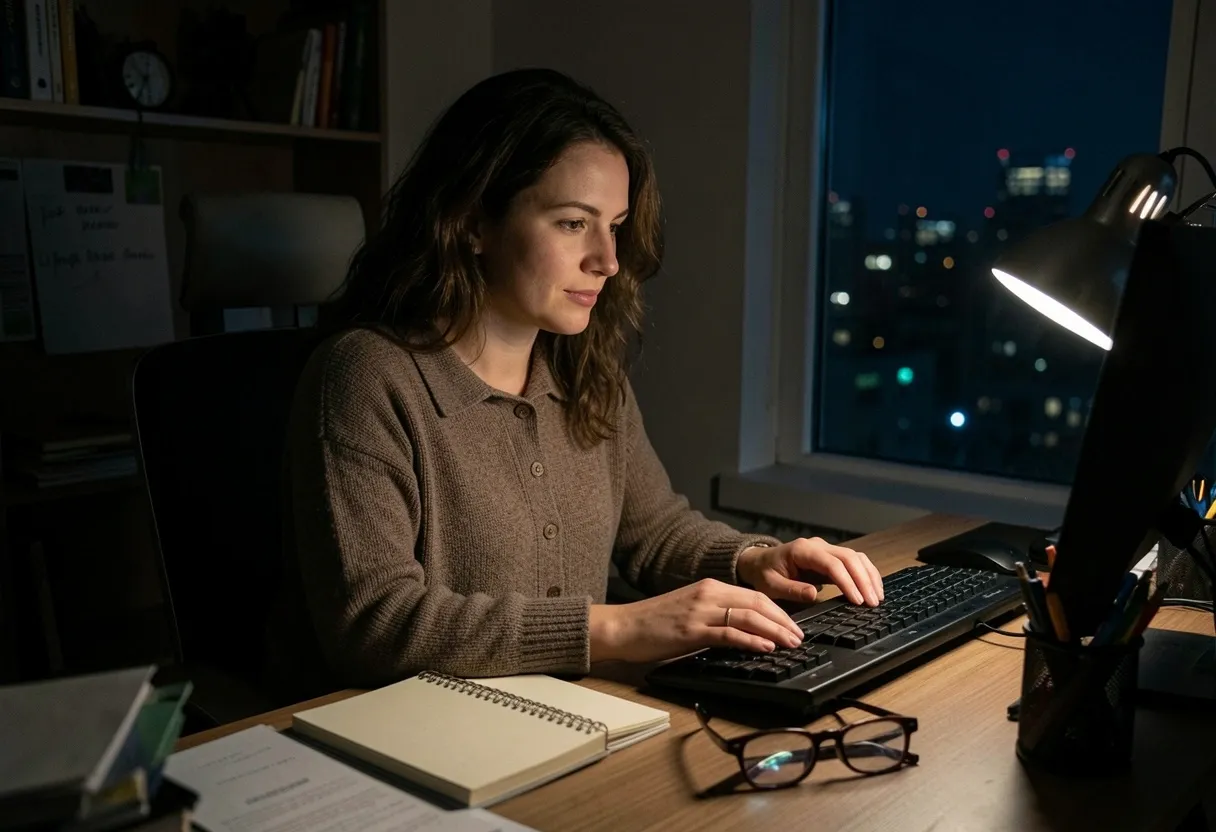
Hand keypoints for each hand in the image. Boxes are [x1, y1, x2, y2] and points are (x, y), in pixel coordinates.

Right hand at [589, 579, 804, 662]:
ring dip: (774, 631)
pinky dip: (751, 640)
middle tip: (800, 637)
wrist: (622, 626)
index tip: (794, 626)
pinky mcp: (692, 630)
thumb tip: (745, 631)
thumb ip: (716, 615)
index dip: (779, 611)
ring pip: (748, 616)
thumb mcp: (690, 611)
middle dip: (783, 620)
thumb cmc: (653, 623)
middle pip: (757, 603)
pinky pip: (729, 633)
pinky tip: (764, 647)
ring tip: (791, 644)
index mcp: (710, 587)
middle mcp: (708, 593)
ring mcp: (700, 610)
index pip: (754, 595)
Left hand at [736, 538, 883, 606]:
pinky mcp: (831, 557)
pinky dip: (866, 573)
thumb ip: (791, 590)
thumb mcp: (771, 586)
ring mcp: (826, 549)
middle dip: (863, 580)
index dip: (847, 581)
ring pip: (856, 557)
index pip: (832, 563)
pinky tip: (873, 588)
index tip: (857, 601)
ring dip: (869, 576)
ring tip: (877, 598)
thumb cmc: (764, 574)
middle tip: (873, 603)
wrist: (759, 562)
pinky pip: (854, 561)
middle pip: (849, 557)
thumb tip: (815, 594)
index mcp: (802, 550)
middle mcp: (817, 545)